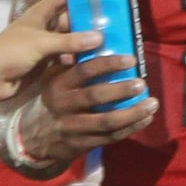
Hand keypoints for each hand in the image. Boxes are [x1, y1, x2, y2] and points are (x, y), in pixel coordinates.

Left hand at [0, 0, 107, 107]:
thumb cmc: (11, 52)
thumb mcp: (42, 43)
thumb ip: (70, 41)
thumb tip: (100, 37)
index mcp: (41, 13)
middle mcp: (46, 26)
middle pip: (72, 19)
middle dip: (91, 21)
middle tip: (118, 22)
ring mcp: (46, 45)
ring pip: (72, 40)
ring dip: (87, 42)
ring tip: (113, 42)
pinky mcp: (47, 63)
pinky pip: (68, 58)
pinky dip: (79, 59)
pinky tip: (97, 62)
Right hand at [23, 52, 159, 162]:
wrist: (33, 137)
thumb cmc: (52, 100)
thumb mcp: (53, 80)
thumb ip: (73, 65)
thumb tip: (102, 40)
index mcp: (58, 84)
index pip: (84, 71)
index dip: (108, 64)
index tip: (131, 59)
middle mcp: (64, 105)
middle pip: (95, 96)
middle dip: (121, 90)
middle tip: (141, 83)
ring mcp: (72, 127)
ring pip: (106, 121)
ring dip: (132, 113)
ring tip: (152, 104)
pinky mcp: (81, 144)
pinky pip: (109, 138)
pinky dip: (129, 129)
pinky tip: (145, 119)